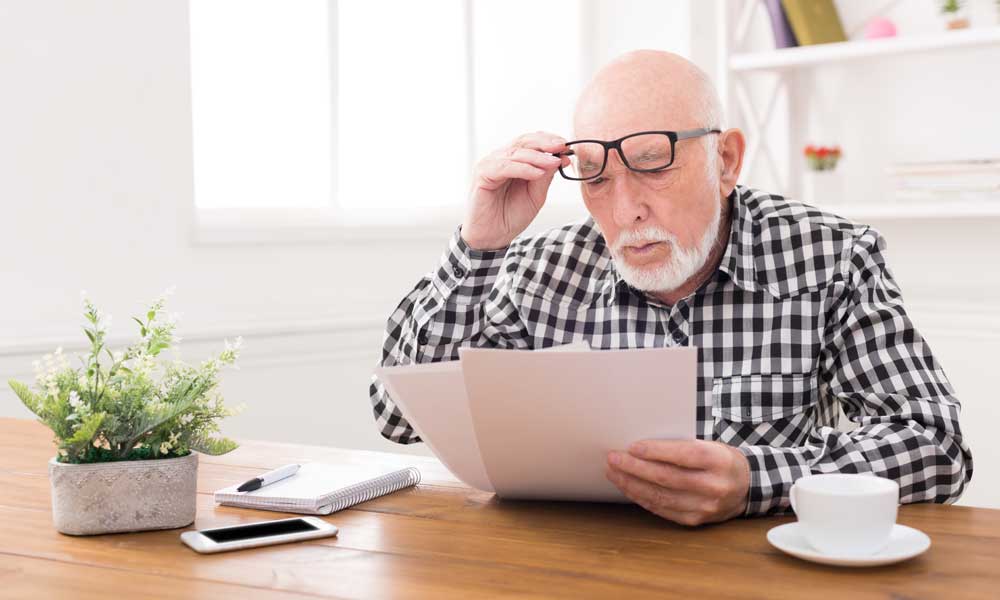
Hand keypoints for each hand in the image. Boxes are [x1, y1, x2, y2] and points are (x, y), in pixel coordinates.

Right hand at [461, 131, 569, 249]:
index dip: (548, 141)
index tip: (566, 146)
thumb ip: (545, 176)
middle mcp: (500, 159)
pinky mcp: (482, 175)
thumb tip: (560, 158)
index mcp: (513, 161)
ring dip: (537, 157)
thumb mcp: (536, 195)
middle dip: (545, 143)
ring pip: (515, 152)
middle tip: (562, 147)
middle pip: (523, 141)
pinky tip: (538, 173)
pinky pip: (504, 167)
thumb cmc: (510, 216)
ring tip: (554, 162)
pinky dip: (523, 168)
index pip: (531, 142)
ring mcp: (489, 165)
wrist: (493, 237)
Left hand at [605, 439, 750, 526]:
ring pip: (661, 496)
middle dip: (635, 467)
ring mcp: (705, 506)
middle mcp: (713, 486)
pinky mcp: (696, 520)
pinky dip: (642, 498)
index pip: (683, 455)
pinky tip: (629, 488)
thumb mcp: (710, 445)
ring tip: (614, 472)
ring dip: (632, 484)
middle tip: (614, 458)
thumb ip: (681, 446)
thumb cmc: (721, 459)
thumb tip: (641, 446)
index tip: (632, 447)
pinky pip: (663, 509)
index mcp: (719, 461)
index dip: (655, 451)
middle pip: (667, 477)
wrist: (747, 486)